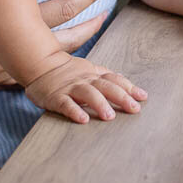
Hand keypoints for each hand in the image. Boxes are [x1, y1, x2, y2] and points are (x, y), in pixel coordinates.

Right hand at [0, 0, 111, 111]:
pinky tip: (64, 68)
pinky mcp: (8, 82)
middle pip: (71, 38)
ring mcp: (18, 70)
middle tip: (109, 10)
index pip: (62, 9)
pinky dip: (59, 70)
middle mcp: (24, 52)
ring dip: (82, 48)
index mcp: (16, 28)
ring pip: (61, 60)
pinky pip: (42, 76)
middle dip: (93, 22)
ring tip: (97, 39)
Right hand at [24, 54, 147, 123]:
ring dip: (100, 104)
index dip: (129, 87)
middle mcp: (85, 80)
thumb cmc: (66, 70)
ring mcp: (70, 88)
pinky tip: (83, 120)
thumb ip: (105, 76)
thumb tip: (125, 82)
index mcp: (93, 75)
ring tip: (110, 117)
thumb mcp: (88, 69)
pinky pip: (66, 104)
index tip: (143, 97)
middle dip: (121, 97)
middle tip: (134, 109)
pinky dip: (75, 111)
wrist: (39, 63)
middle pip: (106, 86)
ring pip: (88, 94)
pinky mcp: (56, 97)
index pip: (114, 79)